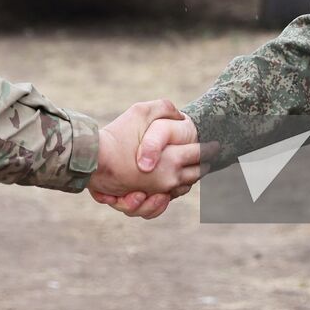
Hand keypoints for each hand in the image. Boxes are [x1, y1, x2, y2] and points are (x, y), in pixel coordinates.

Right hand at [88, 99, 201, 218]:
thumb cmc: (116, 135)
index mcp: (172, 159)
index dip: (210, 148)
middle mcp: (169, 179)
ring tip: (192, 173)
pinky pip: (164, 202)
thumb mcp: (140, 111)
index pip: (201, 154)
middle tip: (208, 159)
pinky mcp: (143, 200)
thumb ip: (164, 108)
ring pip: (181, 190)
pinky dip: (170, 194)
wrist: (92, 161)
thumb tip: (180, 115)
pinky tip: (169, 187)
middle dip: (203, 165)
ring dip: (188, 181)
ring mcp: (156, 192)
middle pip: (196, 174)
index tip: (216, 144)